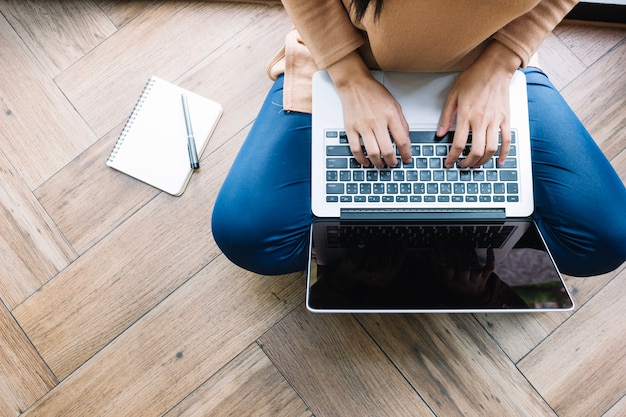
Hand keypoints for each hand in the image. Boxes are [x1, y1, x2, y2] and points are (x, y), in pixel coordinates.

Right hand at [327, 52, 410, 168]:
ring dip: (378, 163)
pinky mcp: (350, 128)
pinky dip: (361, 159)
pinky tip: (366, 161)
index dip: (406, 153)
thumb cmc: (374, 93)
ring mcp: (363, 126)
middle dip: (392, 161)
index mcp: (390, 115)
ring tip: (381, 165)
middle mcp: (377, 121)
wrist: (354, 84)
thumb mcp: (394, 105)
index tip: (407, 159)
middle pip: (387, 150)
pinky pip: (356, 149)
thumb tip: (406, 140)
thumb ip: (401, 123)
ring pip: (372, 152)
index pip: (402, 140)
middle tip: (393, 164)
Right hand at [436, 243, 494, 296]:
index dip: (444, 254)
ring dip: (470, 252)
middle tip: (454, 241)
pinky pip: (489, 267)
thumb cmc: (455, 284)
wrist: (472, 297)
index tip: (442, 243)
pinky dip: (490, 258)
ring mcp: (475, 278)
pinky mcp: (485, 276)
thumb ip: (436, 266)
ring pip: (474, 265)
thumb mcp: (442, 278)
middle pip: (462, 265)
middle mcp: (463, 280)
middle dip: (457, 251)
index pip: (447, 266)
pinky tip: (489, 248)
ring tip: (465, 241)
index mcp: (451, 280)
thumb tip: (429, 253)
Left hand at [439, 41, 521, 167]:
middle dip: (468, 163)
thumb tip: (439, 133)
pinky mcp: (506, 119)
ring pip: (491, 149)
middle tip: (462, 165)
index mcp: (466, 115)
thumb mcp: (453, 95)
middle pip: (476, 150)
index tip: (449, 163)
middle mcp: (481, 120)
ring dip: (483, 161)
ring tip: (476, 164)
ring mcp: (495, 120)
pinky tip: (499, 162)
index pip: (458, 143)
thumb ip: (446, 116)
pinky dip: (504, 154)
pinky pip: (507, 141)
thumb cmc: (474, 78)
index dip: (452, 157)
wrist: (495, 67)